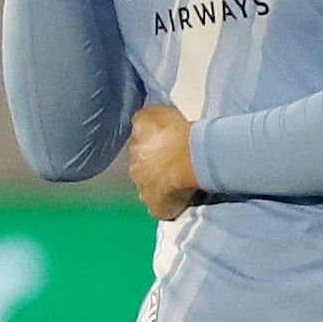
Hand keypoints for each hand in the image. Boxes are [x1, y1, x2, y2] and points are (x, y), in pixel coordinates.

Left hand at [125, 102, 199, 221]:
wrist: (188, 156)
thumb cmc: (177, 132)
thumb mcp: (155, 113)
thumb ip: (144, 118)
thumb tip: (139, 122)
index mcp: (134, 145)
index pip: (138, 144)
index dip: (153, 145)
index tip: (166, 145)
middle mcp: (134, 167)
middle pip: (142, 167)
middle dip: (153, 166)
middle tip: (173, 165)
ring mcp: (143, 190)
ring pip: (149, 188)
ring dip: (158, 185)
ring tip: (177, 183)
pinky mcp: (157, 207)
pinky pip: (160, 208)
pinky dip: (167, 205)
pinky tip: (178, 202)